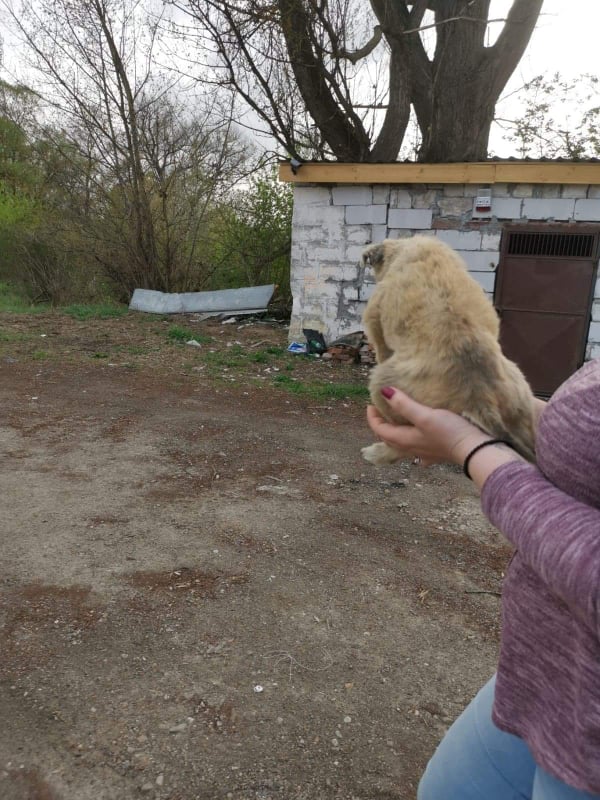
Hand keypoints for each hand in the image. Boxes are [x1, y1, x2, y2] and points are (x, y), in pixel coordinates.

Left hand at [367, 387, 498, 467]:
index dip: (373, 417)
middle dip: (381, 425)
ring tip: (397, 422)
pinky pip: (418, 449)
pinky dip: (413, 442)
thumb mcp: (424, 415)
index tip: (371, 404)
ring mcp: (423, 454)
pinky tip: (419, 440)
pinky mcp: (436, 455)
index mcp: (404, 440)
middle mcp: (410, 450)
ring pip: (402, 444)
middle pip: (389, 438)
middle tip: (380, 411)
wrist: (473, 451)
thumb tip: (384, 392)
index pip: (380, 429)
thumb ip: (404, 404)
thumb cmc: (448, 431)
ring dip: (395, 433)